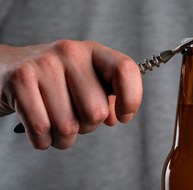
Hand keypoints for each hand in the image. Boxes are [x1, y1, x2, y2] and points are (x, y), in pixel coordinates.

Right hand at [0, 40, 142, 148]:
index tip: (124, 116)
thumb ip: (106, 98)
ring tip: (56, 125)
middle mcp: (70, 53)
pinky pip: (42, 131)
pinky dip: (44, 141)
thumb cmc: (54, 81)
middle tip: (75, 118)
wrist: (7, 68)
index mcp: (93, 51)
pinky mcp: (20, 81)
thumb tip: (115, 118)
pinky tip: (42, 130)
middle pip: (96, 111)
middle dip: (88, 127)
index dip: (131, 99)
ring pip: (68, 127)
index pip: (125, 70)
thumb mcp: (85, 80)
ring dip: (64, 138)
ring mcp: (44, 65)